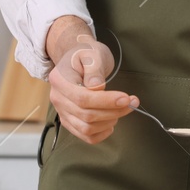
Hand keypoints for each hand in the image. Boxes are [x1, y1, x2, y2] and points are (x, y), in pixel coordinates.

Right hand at [46, 15, 134, 143]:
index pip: (82, 98)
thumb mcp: (91, 54)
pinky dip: (101, 134)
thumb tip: (97, 88)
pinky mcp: (70, 121)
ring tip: (122, 109)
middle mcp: (58, 99)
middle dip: (113, 111)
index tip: (126, 98)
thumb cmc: (86, 54)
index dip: (106, 101)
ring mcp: (62, 112)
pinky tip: (112, 122)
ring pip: (86, 128)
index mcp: (60, 80)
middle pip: (86, 115)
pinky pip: (84, 136)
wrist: (78, 59)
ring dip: (109, 122)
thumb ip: (94, 70)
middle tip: (132, 102)